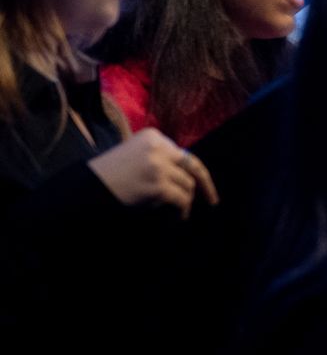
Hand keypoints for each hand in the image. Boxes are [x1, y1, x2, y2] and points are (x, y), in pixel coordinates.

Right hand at [89, 129, 218, 217]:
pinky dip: (182, 210)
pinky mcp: (158, 186)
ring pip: (188, 185)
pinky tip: (178, 217)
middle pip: (193, 166)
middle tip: (212, 200)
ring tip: (180, 212)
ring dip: (186, 201)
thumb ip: (159, 157)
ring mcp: (159, 167)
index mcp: (153, 136)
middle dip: (205, 185)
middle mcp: (159, 148)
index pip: (183, 153)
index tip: (202, 183)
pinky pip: (181, 199)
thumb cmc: (108, 175)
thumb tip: (186, 173)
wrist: (85, 189)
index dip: (194, 170)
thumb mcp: (134, 155)